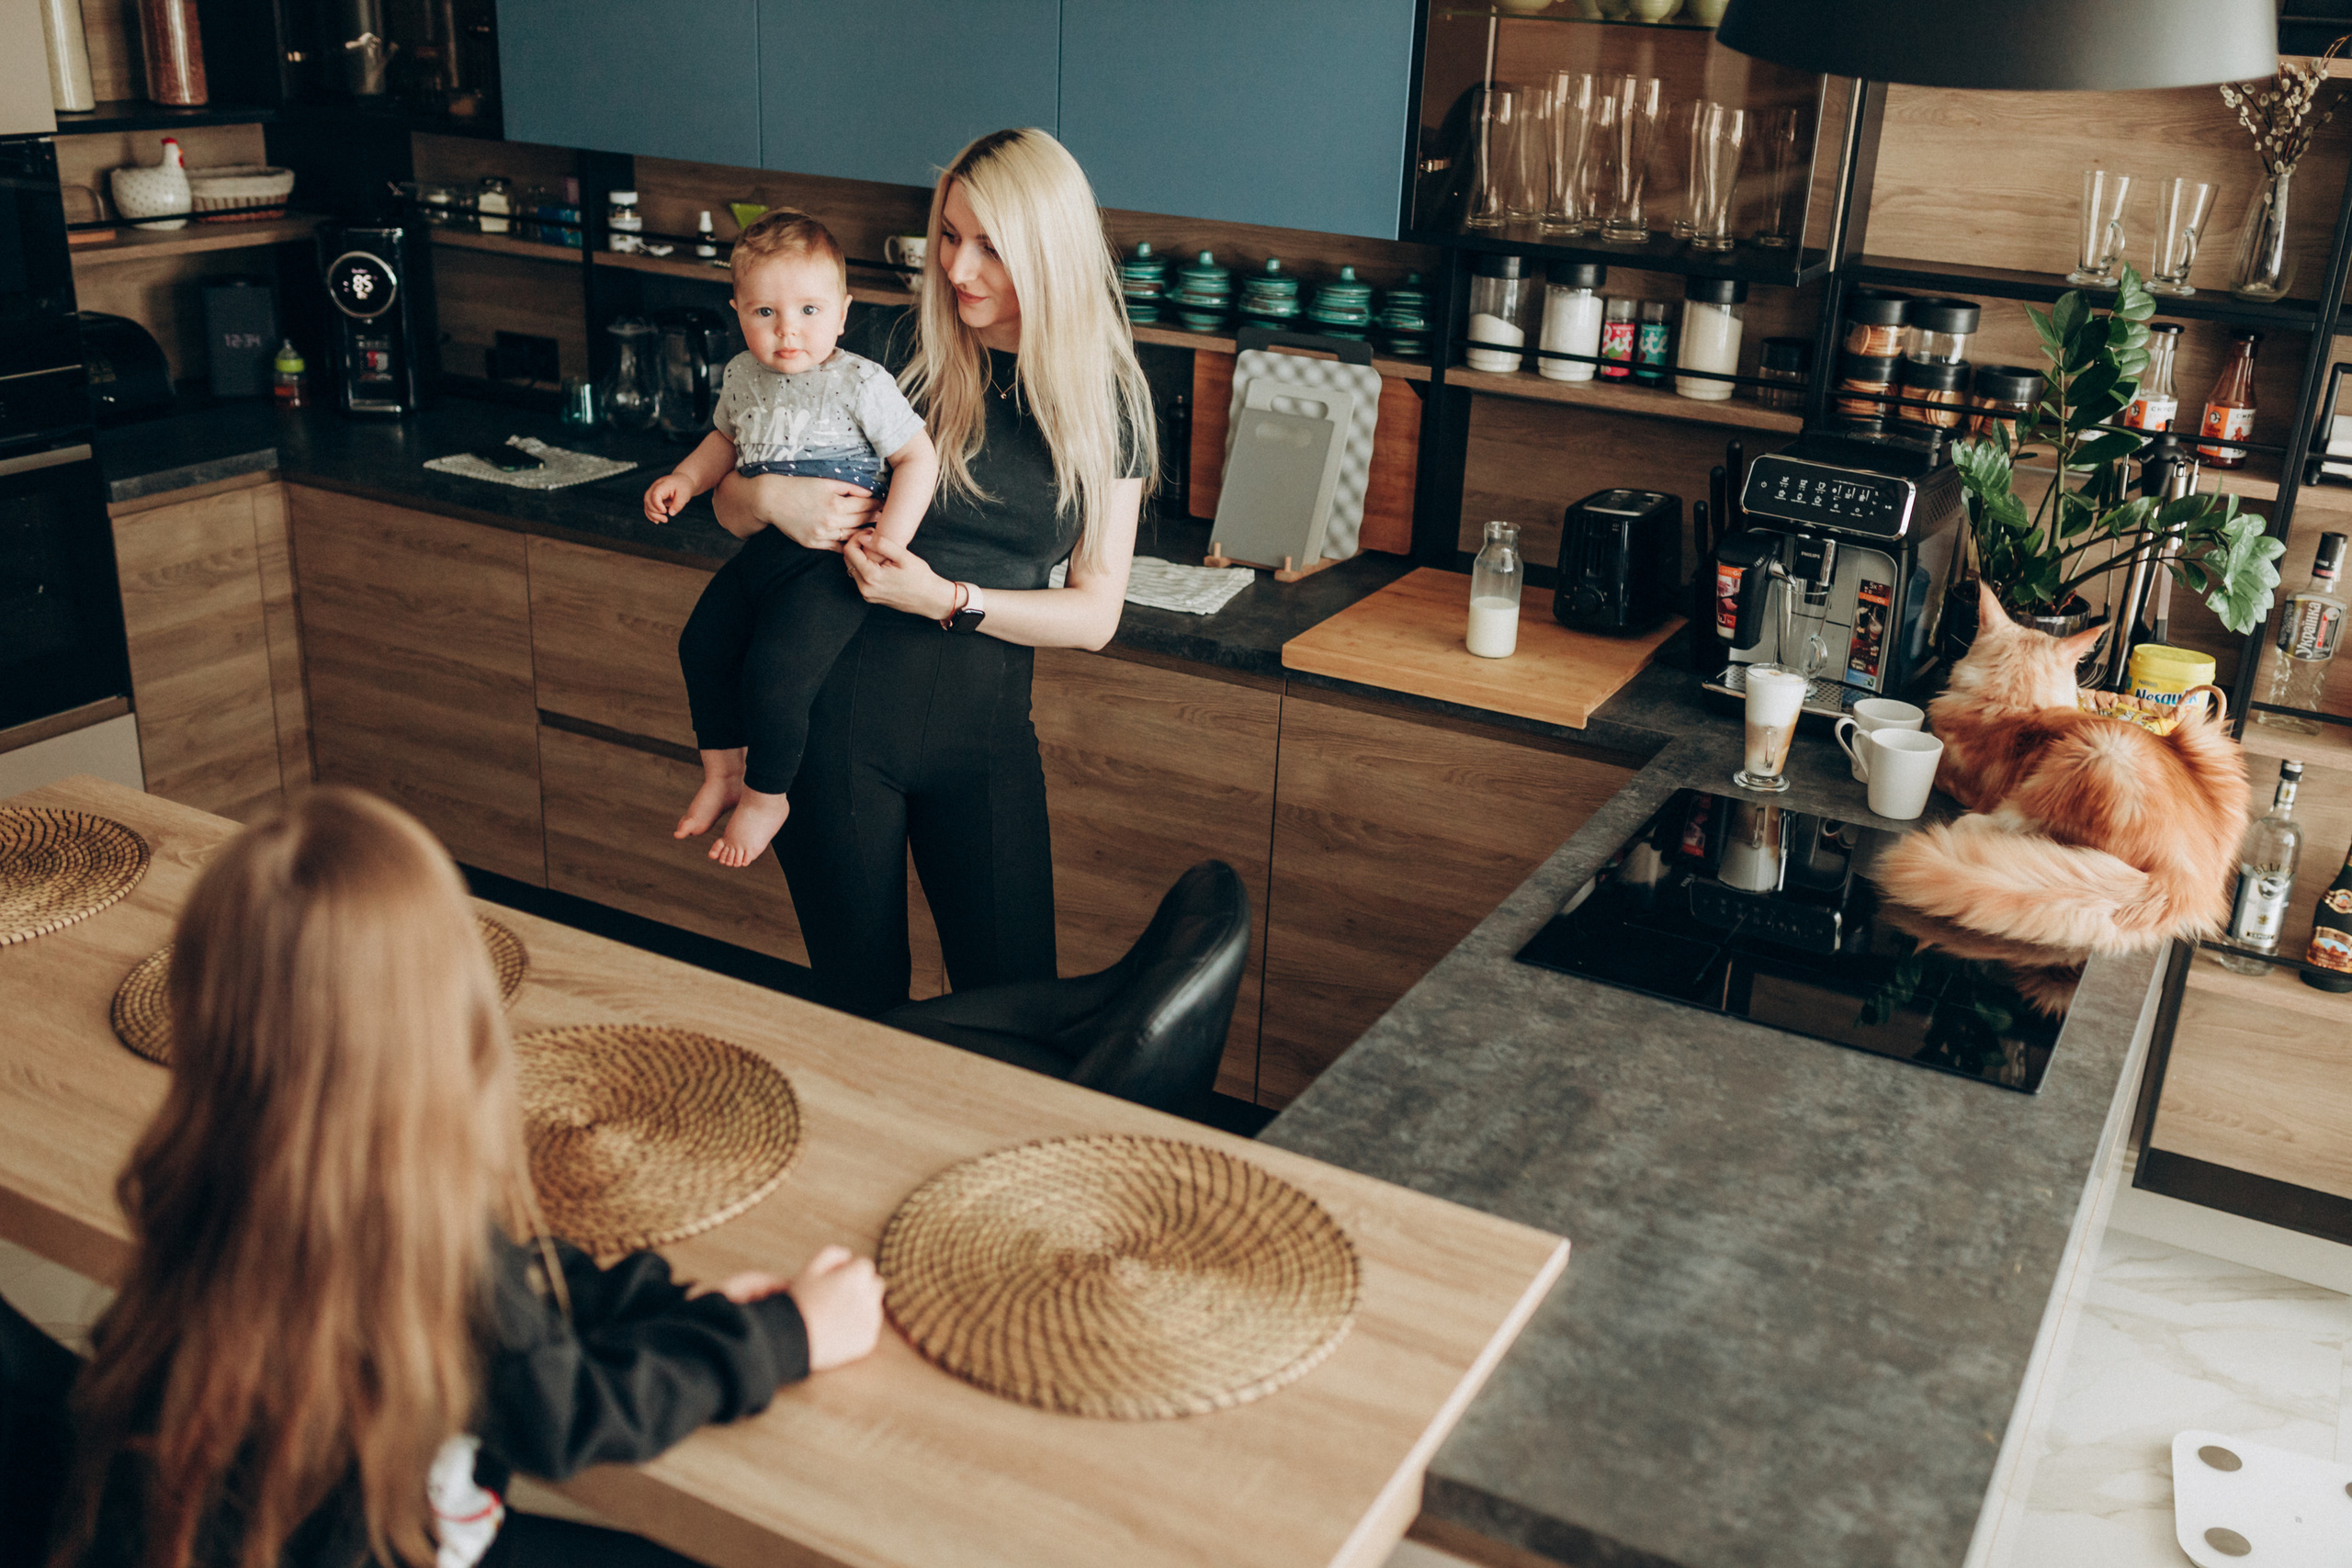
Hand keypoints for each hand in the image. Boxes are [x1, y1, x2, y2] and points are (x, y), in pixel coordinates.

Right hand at [643, 473, 692, 524]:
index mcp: (663, 484)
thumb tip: (671, 513)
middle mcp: (655, 487)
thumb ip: (678, 504)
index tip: (665, 511)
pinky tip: (657, 520)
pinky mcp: (653, 497)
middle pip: (648, 500)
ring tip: (664, 520)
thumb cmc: (684, 486)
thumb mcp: (685, 494)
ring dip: (653, 515)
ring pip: (646, 504)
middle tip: (665, 519)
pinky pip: (648, 506)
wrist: (682, 481)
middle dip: (654, 512)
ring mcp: (652, 492)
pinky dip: (651, 514)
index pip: (654, 495)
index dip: (657, 505)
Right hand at [720, 472, 879, 550]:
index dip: (878, 504)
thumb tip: (870, 491)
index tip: (888, 503)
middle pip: (862, 522)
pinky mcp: (814, 544)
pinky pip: (838, 548)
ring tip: (877, 531)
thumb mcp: (825, 481)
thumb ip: (849, 487)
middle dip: (876, 518)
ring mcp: (822, 535)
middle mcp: (831, 522)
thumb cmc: (798, 486)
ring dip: (866, 534)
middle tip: (888, 517)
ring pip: (852, 537)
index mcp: (836, 504)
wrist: (770, 499)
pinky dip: (850, 545)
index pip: (866, 506)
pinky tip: (858, 543)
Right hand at [781, 1245, 885, 1370]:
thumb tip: (849, 1255)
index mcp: (857, 1275)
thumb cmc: (799, 1301)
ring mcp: (870, 1319)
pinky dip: (857, 1328)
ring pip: (873, 1306)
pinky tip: (837, 1331)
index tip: (831, 1283)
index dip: (847, 1273)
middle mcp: (869, 1296)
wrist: (792, 1341)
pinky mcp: (868, 1339)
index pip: (864, 1265)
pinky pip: (868, 1327)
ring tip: (834, 1316)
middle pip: (875, 1284)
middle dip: (861, 1287)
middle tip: (836, 1298)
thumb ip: (832, 1254)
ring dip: (860, 1307)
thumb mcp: (810, 1269)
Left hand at [843, 530, 957, 619]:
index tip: (870, 532)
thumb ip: (882, 544)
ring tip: (877, 549)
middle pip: (848, 560)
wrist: (930, 599)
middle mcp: (865, 588)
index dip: (857, 537)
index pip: (850, 551)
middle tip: (874, 538)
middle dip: (857, 545)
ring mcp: (867, 594)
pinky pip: (860, 578)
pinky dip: (864, 567)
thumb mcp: (904, 556)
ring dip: (860, 556)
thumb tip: (864, 537)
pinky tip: (879, 562)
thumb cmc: (920, 577)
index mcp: (871, 576)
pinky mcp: (870, 597)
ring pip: (852, 568)